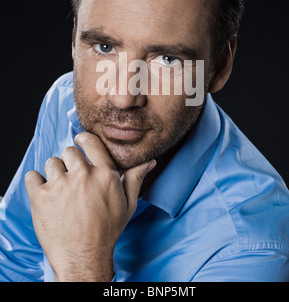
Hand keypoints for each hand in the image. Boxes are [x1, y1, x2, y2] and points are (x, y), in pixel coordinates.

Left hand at [24, 131, 155, 281]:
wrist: (83, 258)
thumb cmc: (107, 231)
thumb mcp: (127, 204)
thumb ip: (135, 178)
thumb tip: (148, 161)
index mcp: (104, 174)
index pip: (90, 141)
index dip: (83, 138)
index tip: (80, 141)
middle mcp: (82, 175)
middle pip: (69, 151)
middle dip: (70, 162)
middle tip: (72, 178)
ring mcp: (60, 185)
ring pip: (51, 162)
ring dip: (54, 173)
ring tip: (60, 190)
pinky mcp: (40, 197)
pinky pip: (32, 176)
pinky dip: (36, 182)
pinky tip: (45, 194)